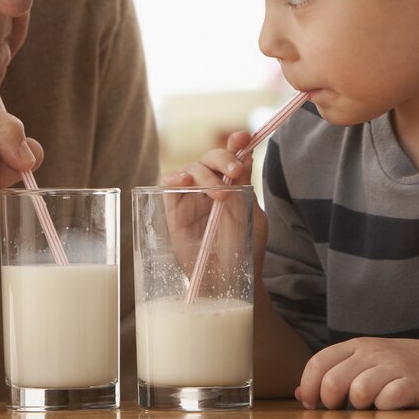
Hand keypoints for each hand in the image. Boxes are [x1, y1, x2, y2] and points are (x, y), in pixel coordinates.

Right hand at [162, 131, 264, 279]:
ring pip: (190, 168)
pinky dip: (173, 177)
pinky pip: (166, 185)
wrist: (231, 280)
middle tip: (234, 171)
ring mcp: (191, 197)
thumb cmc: (245, 250)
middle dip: (222, 158)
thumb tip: (246, 154)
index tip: (243, 138)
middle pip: (209, 158)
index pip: (231, 156)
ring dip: (203, 172)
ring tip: (217, 192)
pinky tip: (184, 180)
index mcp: (232, 184)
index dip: (235, 143)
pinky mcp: (173, 210)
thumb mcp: (252, 215)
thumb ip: (246, 185)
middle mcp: (210, 186)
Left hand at [296, 337, 418, 410]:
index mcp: (356, 345)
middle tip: (339, 410)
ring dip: (359, 407)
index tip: (311, 405)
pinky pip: (387, 401)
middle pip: (333, 381)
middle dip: (330, 402)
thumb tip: (300, 395)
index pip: (319, 362)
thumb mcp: (363, 364)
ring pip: (358, 392)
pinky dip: (384, 409)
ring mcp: (394, 366)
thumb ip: (333, 375)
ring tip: (369, 407)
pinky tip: (390, 407)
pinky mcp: (414, 384)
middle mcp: (373, 352)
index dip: (309, 386)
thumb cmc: (398, 369)